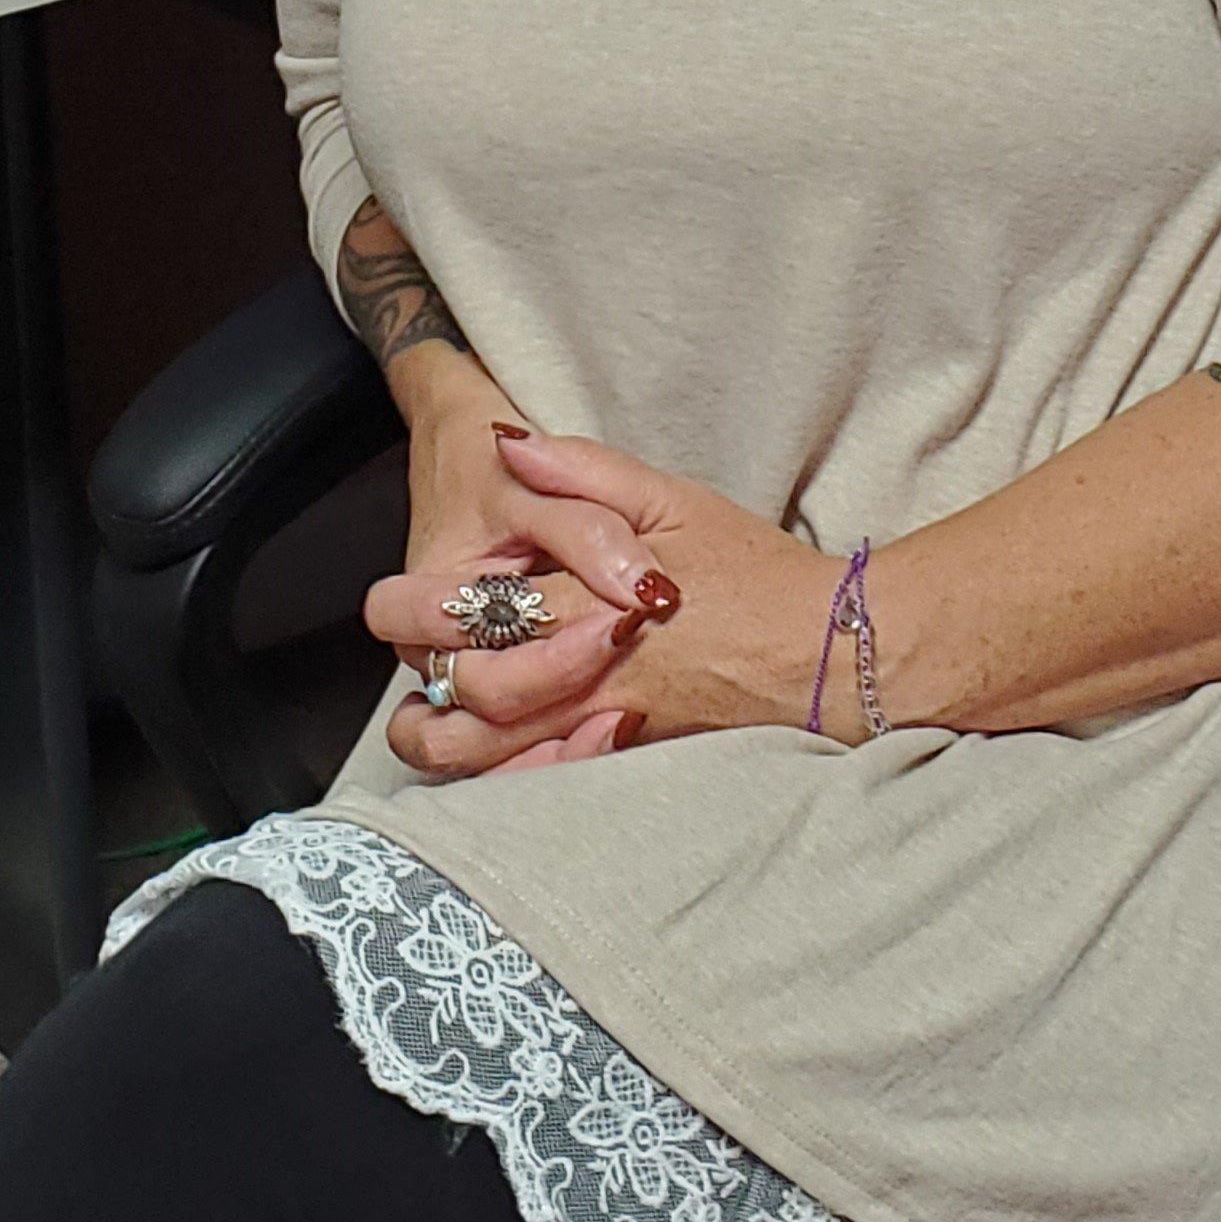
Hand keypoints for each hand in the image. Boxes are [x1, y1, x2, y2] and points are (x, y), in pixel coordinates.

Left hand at [370, 429, 844, 777]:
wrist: (825, 654)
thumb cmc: (751, 570)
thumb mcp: (671, 496)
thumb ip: (582, 470)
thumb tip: (510, 443)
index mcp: (592, 599)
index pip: (481, 608)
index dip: (421, 606)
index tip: (395, 595)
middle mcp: (589, 671)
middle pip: (474, 689)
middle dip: (422, 667)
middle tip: (398, 645)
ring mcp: (603, 723)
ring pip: (496, 754)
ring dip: (444, 737)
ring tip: (417, 712)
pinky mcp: (624, 754)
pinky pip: (542, 778)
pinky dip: (500, 772)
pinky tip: (482, 751)